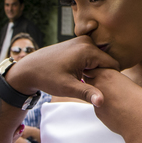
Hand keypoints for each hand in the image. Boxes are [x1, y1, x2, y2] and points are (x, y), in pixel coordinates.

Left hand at [5, 37, 119, 105]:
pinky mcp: (77, 43)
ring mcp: (81, 41)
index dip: (109, 79)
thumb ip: (87, 93)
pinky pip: (91, 56)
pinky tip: (79, 75)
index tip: (100, 88)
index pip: (112, 65)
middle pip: (106, 61)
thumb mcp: (67, 87)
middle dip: (101, 74)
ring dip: (94, 71)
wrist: (29, 68)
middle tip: (89, 85)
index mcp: (87, 50)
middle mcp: (86, 41)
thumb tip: (102, 102)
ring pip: (98, 59)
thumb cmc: (47, 77)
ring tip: (83, 80)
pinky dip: (88, 66)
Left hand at [88, 69, 141, 142]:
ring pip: (92, 93)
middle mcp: (98, 85)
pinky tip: (116, 109)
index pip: (94, 68)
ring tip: (114, 98)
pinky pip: (97, 105)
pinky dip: (104, 106)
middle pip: (89, 79)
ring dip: (98, 93)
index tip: (105, 75)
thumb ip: (117, 81)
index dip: (99, 71)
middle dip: (94, 81)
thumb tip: (113, 83)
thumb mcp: (129, 84)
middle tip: (106, 85)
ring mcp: (95, 98)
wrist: (139, 122)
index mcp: (108, 74)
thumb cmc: (140, 102)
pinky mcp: (97, 112)